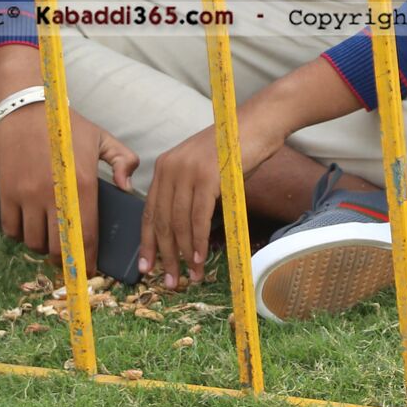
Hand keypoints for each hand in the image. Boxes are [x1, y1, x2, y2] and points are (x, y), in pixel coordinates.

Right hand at [0, 96, 137, 264]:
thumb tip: (128, 188)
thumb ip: (124, 161)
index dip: (88, 260)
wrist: (25, 108)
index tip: (90, 272)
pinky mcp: (5, 192)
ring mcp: (27, 195)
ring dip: (43, 247)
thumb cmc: (68, 125)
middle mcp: (54, 194)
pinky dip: (20, 235)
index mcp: (82, 184)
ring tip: (51, 240)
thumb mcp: (102, 138)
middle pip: (58, 247)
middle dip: (66, 260)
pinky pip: (11, 229)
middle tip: (70, 260)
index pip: (86, 235)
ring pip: (33, 241)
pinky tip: (29, 227)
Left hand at [138, 106, 283, 290]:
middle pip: (162, 221)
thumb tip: (184, 231)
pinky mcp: (207, 177)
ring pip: (179, 223)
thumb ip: (189, 193)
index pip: (150, 211)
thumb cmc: (237, 149)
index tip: (147, 267)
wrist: (259, 124)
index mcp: (165, 166)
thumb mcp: (204, 169)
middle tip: (169, 281)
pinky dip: (198, 241)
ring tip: (189, 275)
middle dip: (164, 256)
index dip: (148, 242)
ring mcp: (188, 172)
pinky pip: (198, 218)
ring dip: (183, 254)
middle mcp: (170, 168)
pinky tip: (200, 258)